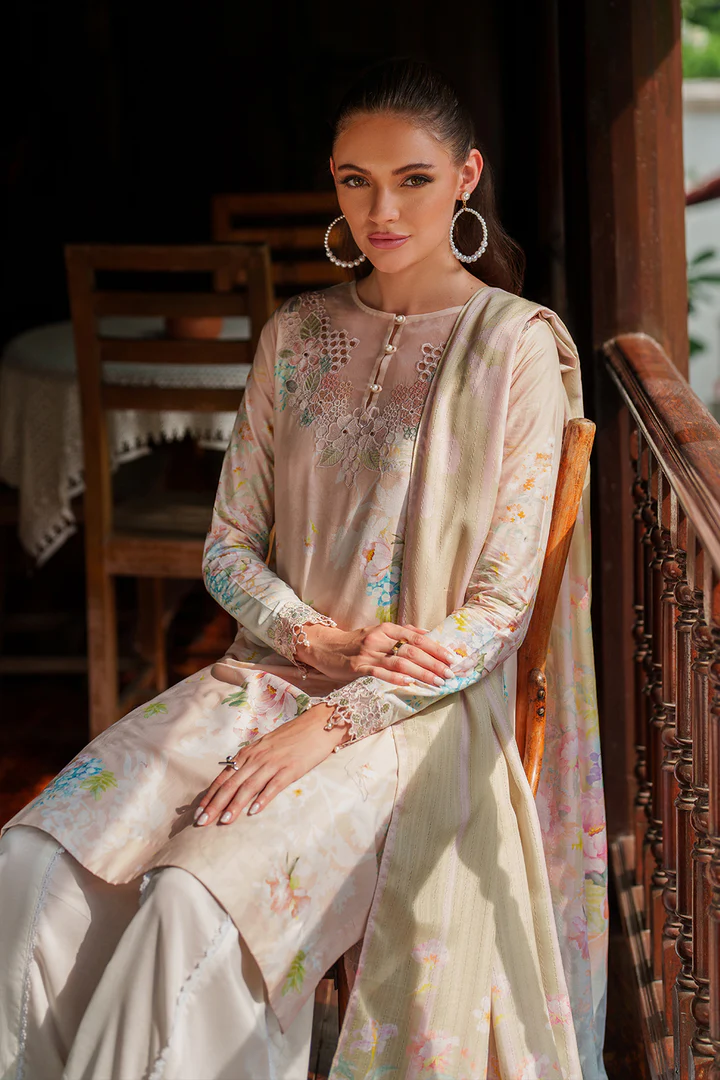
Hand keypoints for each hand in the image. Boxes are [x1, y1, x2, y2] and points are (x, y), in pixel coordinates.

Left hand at [194, 703, 343, 826]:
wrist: (318, 724)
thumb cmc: (293, 736)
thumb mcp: (266, 746)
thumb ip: (252, 760)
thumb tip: (236, 777)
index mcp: (249, 753)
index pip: (224, 776)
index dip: (210, 795)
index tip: (199, 811)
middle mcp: (257, 758)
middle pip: (231, 784)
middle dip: (215, 804)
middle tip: (202, 821)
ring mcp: (273, 763)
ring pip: (248, 787)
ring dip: (235, 805)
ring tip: (224, 821)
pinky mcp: (290, 769)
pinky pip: (273, 786)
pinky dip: (263, 799)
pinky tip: (254, 811)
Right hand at [296, 622, 456, 688]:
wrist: (325, 647)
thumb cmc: (356, 641)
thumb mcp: (379, 632)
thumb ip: (403, 632)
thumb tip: (428, 632)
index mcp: (386, 629)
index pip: (417, 637)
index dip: (436, 648)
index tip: (452, 658)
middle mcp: (379, 639)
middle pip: (412, 650)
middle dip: (434, 663)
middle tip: (449, 674)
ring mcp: (368, 653)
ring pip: (400, 662)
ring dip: (421, 673)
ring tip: (436, 682)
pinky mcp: (357, 667)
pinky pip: (378, 672)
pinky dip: (394, 676)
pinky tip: (408, 682)